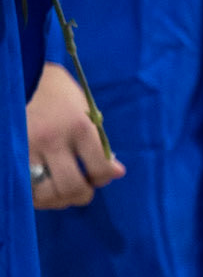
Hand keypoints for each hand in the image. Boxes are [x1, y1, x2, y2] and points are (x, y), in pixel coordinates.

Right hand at [26, 62, 124, 207]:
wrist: (24, 76)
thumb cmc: (60, 93)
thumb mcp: (86, 108)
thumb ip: (98, 139)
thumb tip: (114, 171)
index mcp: (79, 126)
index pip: (100, 167)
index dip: (105, 176)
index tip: (105, 174)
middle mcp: (54, 140)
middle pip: (72, 187)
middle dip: (83, 194)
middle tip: (84, 190)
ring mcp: (29, 150)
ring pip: (47, 194)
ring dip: (59, 200)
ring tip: (63, 191)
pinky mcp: (13, 155)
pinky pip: (26, 189)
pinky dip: (38, 196)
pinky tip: (44, 188)